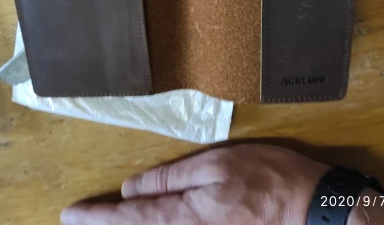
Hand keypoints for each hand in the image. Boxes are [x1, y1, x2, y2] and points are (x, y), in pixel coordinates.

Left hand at [60, 143, 328, 223]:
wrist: (313, 213)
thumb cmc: (266, 179)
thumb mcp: (216, 164)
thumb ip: (171, 178)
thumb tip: (132, 189)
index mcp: (183, 215)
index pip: (129, 217)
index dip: (97, 217)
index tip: (70, 214)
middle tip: (76, 221)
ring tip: (102, 222)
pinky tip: (145, 222)